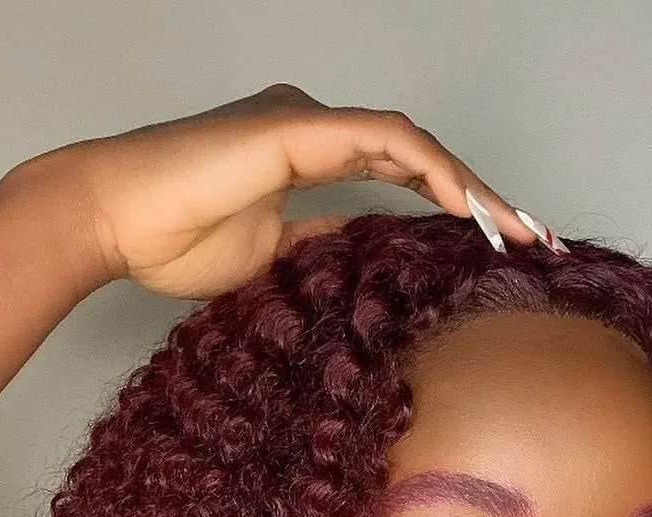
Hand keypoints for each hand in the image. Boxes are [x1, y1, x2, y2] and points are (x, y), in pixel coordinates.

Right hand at [21, 83, 538, 300]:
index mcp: (309, 157)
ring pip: (417, 146)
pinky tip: (471, 208)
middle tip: (537, 239)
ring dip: (474, 188)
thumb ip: (317, 246)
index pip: (402, 176)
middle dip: (484, 199)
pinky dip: (436, 171)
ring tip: (519, 231)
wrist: (115, 222)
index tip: (501, 249)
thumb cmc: (173, 239)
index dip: (454, 207)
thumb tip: (354, 255)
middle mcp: (317, 129)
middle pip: (422, 158)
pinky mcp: (301, 127)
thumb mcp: (270, 258)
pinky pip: (389, 141)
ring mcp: (310, 122)